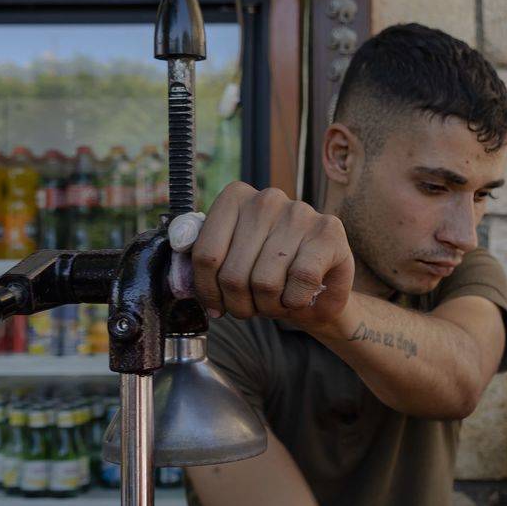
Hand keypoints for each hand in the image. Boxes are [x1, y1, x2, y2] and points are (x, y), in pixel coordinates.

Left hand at [191, 183, 353, 327]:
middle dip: (241, 305)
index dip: (208, 291)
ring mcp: (300, 212)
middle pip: (233, 273)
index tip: (218, 305)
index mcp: (235, 198)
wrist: (318, 290)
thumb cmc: (270, 277)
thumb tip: (178, 258)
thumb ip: (203, 259)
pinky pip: (299, 282)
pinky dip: (296, 301)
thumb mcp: (231, 264)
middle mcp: (266, 198)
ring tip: (277, 301)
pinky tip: (300, 296)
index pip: (205, 255)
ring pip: (265, 282)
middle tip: (253, 307)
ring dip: (269, 306)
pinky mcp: (328, 232)